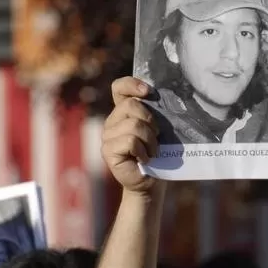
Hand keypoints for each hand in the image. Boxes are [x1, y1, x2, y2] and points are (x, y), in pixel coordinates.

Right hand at [101, 77, 160, 195]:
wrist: (152, 183)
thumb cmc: (158, 156)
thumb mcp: (158, 129)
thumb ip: (155, 113)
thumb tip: (160, 96)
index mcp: (123, 113)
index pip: (119, 87)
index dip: (131, 84)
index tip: (148, 92)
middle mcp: (112, 122)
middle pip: (130, 105)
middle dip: (150, 121)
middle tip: (156, 137)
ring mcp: (107, 137)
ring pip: (133, 125)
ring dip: (150, 140)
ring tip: (152, 152)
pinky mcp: (108, 151)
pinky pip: (130, 141)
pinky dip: (143, 151)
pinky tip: (145, 160)